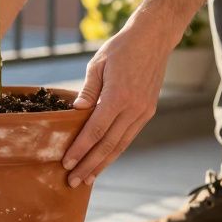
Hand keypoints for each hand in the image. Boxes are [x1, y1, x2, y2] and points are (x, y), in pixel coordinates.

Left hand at [62, 20, 171, 186]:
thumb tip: (76, 113)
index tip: (66, 163)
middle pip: (108, 145)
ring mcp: (143, 112)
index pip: (95, 130)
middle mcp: (134, 109)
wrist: (154, 39)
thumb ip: (88, 91)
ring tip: (88, 178)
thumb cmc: (122, 48)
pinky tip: (103, 160)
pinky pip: (129, 137)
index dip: (80, 149)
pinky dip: (115, 151)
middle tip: (73, 182)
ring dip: (103, 164)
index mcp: (118, 97)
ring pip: (121, 145)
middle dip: (89, 165)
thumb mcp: (99, 64)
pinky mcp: (148, 112)